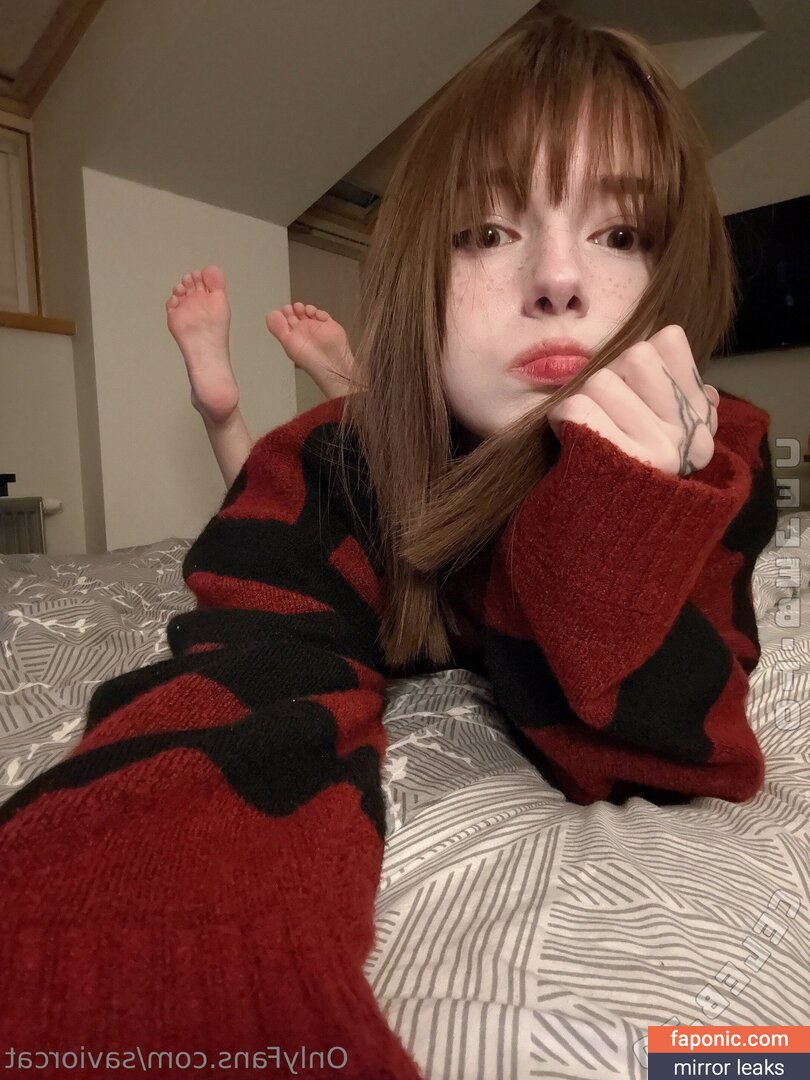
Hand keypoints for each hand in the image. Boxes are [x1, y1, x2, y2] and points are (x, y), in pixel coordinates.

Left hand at [546, 325, 719, 476]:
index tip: (630, 393)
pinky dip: (562, 418)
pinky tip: (569, 437)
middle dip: (607, 378)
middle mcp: (687, 433)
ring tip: (587, 430)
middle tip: (603, 413)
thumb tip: (670, 341)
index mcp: (701, 420)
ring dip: (582, 401)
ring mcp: (657, 448)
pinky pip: (576, 408)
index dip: (636, 362)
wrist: (606, 546)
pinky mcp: (617, 461)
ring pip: (600, 380)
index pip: (668, 341)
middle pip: (633, 355)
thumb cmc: (625, 481)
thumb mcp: (664, 434)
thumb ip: (672, 388)